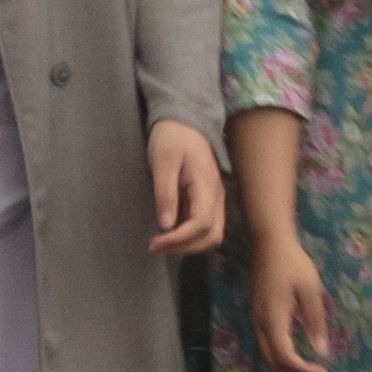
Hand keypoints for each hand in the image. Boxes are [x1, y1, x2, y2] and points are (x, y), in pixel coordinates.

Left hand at [142, 120, 229, 263]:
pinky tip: (168, 234)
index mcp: (207, 187)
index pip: (201, 224)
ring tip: (160, 244)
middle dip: (184, 248)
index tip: (155, 242)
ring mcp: (214, 201)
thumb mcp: (163, 161)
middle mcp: (216, 197)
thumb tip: (166, 225)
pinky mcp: (207, 202)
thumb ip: (165, 192)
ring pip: (210, 235)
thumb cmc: (172, 138)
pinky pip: (204, 227)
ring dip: (188, 245)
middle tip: (154, 247)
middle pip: (211, 236)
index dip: (179, 239)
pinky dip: (188, 237)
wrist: (184, 123)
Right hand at [240, 221, 329, 371]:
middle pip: (273, 364)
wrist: (271, 244)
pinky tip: (301, 355)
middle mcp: (261, 325)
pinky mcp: (260, 318)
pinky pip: (268, 348)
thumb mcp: (311, 291)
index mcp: (273, 320)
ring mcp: (258, 322)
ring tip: (313, 369)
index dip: (304, 371)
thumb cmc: (293, 264)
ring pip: (268, 358)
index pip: (286, 358)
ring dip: (289, 369)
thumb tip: (322, 352)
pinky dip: (284, 359)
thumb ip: (316, 322)